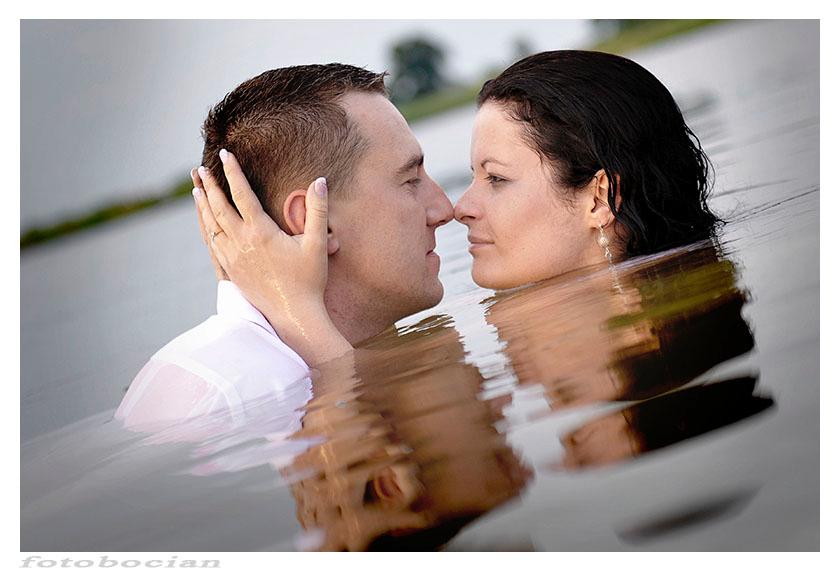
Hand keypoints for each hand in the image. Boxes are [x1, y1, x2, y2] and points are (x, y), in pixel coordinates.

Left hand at [193, 149, 351, 364]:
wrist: (294, 315)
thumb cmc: (309, 280)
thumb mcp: (317, 243)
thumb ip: (317, 210)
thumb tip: (320, 180)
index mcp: (261, 232)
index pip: (242, 194)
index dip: (233, 172)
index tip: (225, 154)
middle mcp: (241, 243)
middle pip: (219, 207)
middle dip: (210, 186)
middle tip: (199, 169)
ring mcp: (232, 258)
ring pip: (211, 225)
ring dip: (203, 206)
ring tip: (196, 190)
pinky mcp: (230, 272)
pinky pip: (212, 244)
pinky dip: (205, 228)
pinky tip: (204, 223)